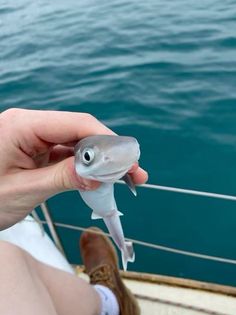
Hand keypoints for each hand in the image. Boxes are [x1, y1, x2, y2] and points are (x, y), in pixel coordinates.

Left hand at [0, 108, 147, 228]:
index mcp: (22, 125)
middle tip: (135, 173)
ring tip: (126, 178)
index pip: (75, 124)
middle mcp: (30, 125)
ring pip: (77, 143)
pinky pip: (67, 154)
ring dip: (101, 161)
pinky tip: (101, 179)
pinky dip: (85, 167)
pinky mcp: (36, 150)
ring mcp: (34, 137)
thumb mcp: (22, 191)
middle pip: (80, 130)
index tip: (128, 161)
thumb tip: (99, 174)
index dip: (107, 141)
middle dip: (109, 152)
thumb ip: (62, 179)